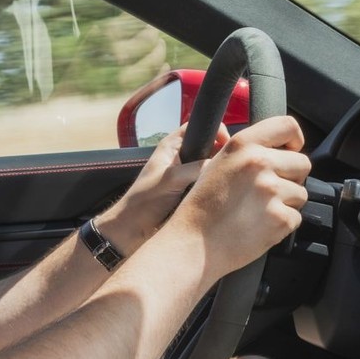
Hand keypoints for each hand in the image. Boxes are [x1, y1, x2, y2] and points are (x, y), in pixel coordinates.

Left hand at [97, 125, 224, 251]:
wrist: (131, 231)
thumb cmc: (142, 202)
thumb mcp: (170, 180)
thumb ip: (195, 168)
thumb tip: (222, 165)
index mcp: (171, 147)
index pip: (198, 127)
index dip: (215, 131)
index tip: (227, 144)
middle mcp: (180, 159)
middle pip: (209, 148)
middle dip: (221, 155)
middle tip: (228, 167)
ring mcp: (186, 176)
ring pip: (210, 169)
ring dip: (217, 175)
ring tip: (224, 184)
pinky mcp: (190, 193)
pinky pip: (208, 186)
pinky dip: (214, 189)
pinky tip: (219, 197)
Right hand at [169, 116, 311, 279]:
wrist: (194, 244)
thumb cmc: (203, 207)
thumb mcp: (217, 163)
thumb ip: (249, 151)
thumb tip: (281, 151)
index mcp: (243, 145)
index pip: (288, 126)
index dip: (295, 139)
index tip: (291, 151)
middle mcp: (259, 163)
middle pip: (302, 162)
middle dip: (292, 177)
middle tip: (269, 191)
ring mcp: (271, 191)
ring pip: (301, 193)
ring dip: (286, 202)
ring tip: (259, 211)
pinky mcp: (280, 218)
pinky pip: (296, 217)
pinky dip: (282, 224)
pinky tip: (259, 226)